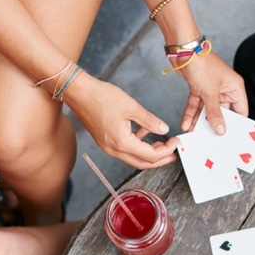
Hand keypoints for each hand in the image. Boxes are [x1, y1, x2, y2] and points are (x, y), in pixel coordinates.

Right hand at [63, 73, 178, 168]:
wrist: (78, 92)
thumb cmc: (101, 97)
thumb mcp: (131, 107)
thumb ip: (149, 121)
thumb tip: (164, 129)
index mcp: (122, 142)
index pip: (150, 155)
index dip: (167, 151)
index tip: (176, 142)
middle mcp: (114, 149)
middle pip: (142, 163)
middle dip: (160, 158)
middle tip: (174, 152)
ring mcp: (108, 147)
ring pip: (134, 158)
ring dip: (149, 153)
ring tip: (162, 143)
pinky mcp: (105, 141)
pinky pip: (125, 149)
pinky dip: (137, 144)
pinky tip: (144, 132)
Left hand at [175, 49, 247, 134]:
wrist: (183, 51)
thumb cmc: (202, 63)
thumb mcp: (210, 93)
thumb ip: (215, 113)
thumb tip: (221, 129)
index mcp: (235, 87)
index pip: (241, 110)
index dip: (236, 124)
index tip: (231, 137)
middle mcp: (225, 88)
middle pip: (222, 112)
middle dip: (214, 124)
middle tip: (211, 138)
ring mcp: (211, 89)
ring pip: (206, 110)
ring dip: (199, 121)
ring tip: (195, 134)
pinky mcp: (199, 88)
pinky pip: (196, 105)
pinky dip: (191, 113)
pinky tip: (186, 124)